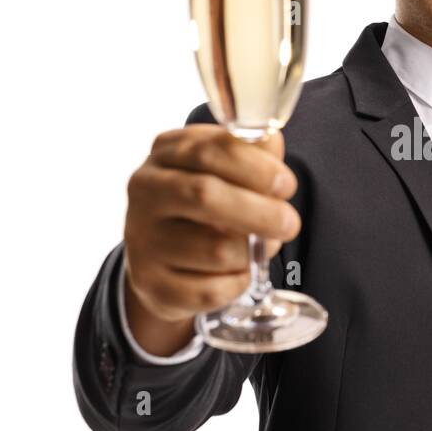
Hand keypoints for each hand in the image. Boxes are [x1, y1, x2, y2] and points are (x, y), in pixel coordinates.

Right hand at [124, 125, 299, 325]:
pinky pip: (210, 290)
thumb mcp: (224, 168)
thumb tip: (271, 141)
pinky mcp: (150, 283)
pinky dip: (237, 283)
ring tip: (261, 247)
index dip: (256, 168)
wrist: (162, 258)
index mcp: (166, 152)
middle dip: (261, 212)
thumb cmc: (205, 204)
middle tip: (290, 223)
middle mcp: (145, 191)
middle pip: (205, 195)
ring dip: (252, 253)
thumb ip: (251, 152)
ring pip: (216, 250)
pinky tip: (238, 273)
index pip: (211, 149)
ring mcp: (142, 239)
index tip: (286, 185)